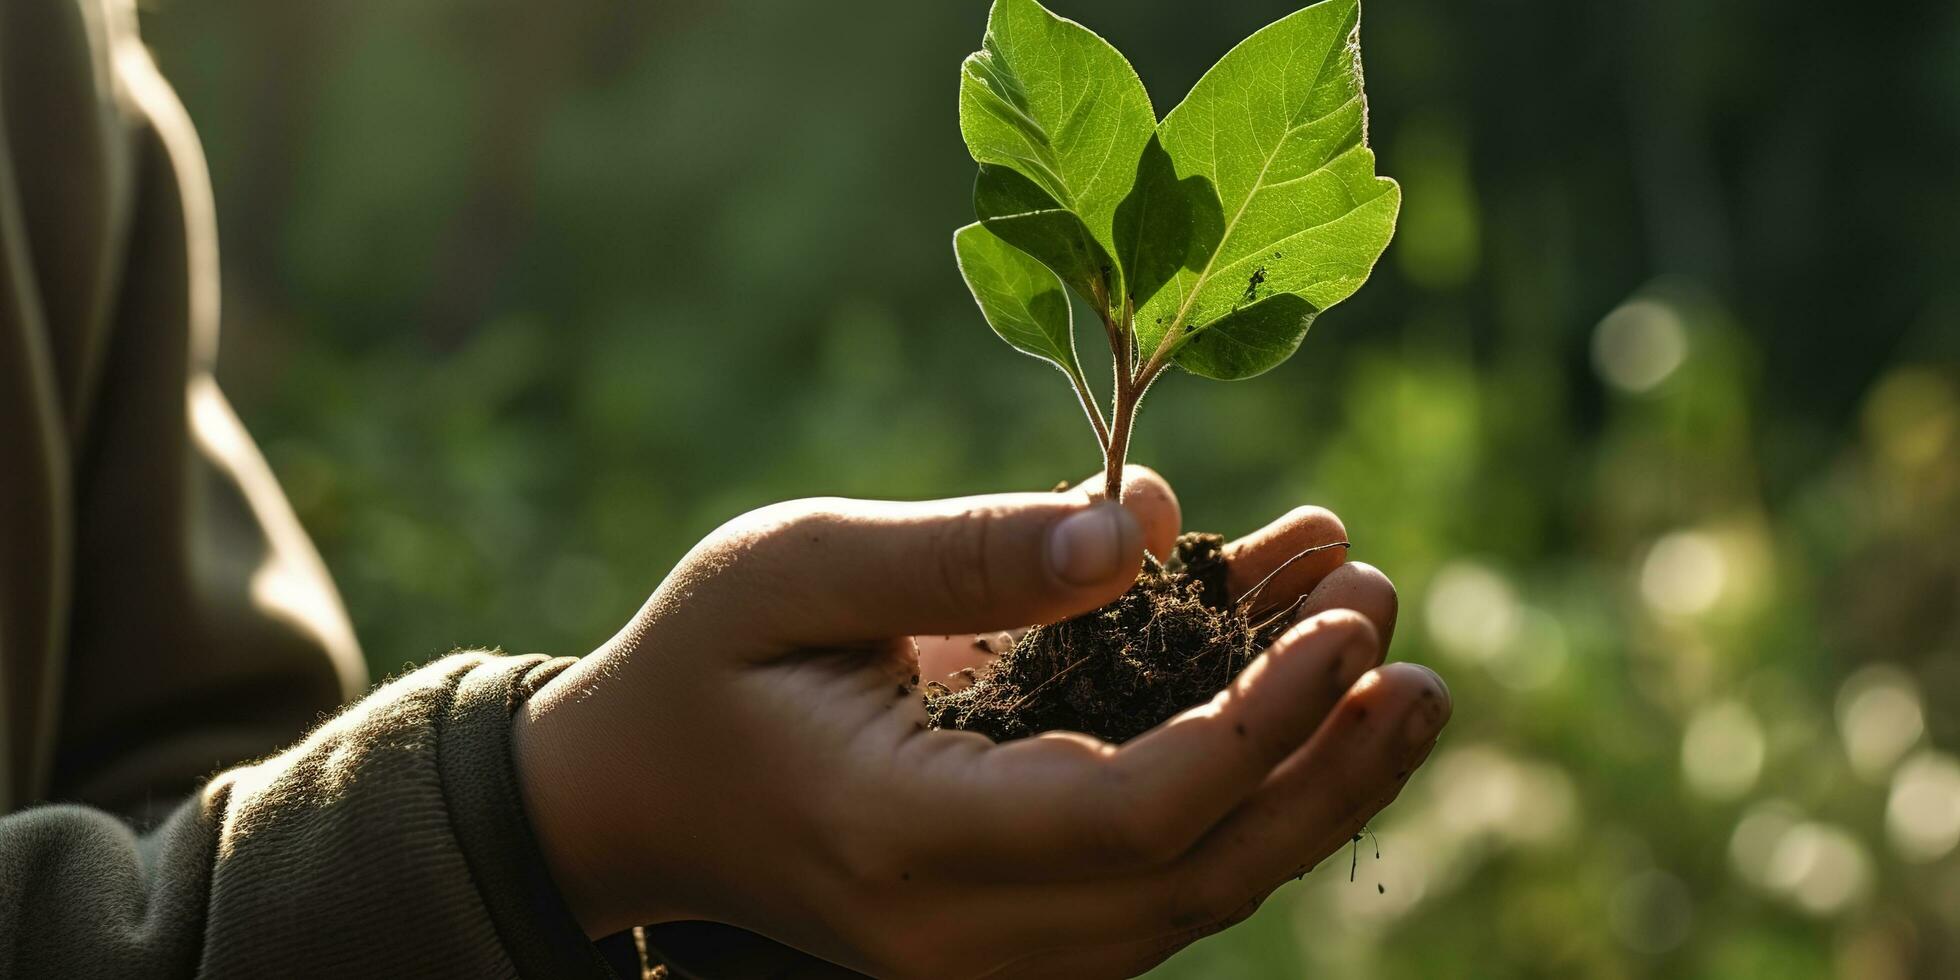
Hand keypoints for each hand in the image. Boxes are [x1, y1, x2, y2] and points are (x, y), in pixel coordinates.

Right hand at [511, 468, 1449, 978]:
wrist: (629, 800)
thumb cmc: (700, 666)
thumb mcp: (795, 565)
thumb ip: (968, 549)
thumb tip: (1146, 522)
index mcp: (901, 836)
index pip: (1131, 816)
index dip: (1259, 724)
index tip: (1343, 619)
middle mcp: (961, 927)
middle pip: (1198, 878)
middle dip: (1323, 760)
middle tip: (1402, 636)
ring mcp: (989, 950)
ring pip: (1194, 894)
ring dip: (1308, 785)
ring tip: (1401, 672)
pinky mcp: (1009, 930)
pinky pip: (1157, 879)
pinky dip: (1241, 792)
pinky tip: (1302, 701)